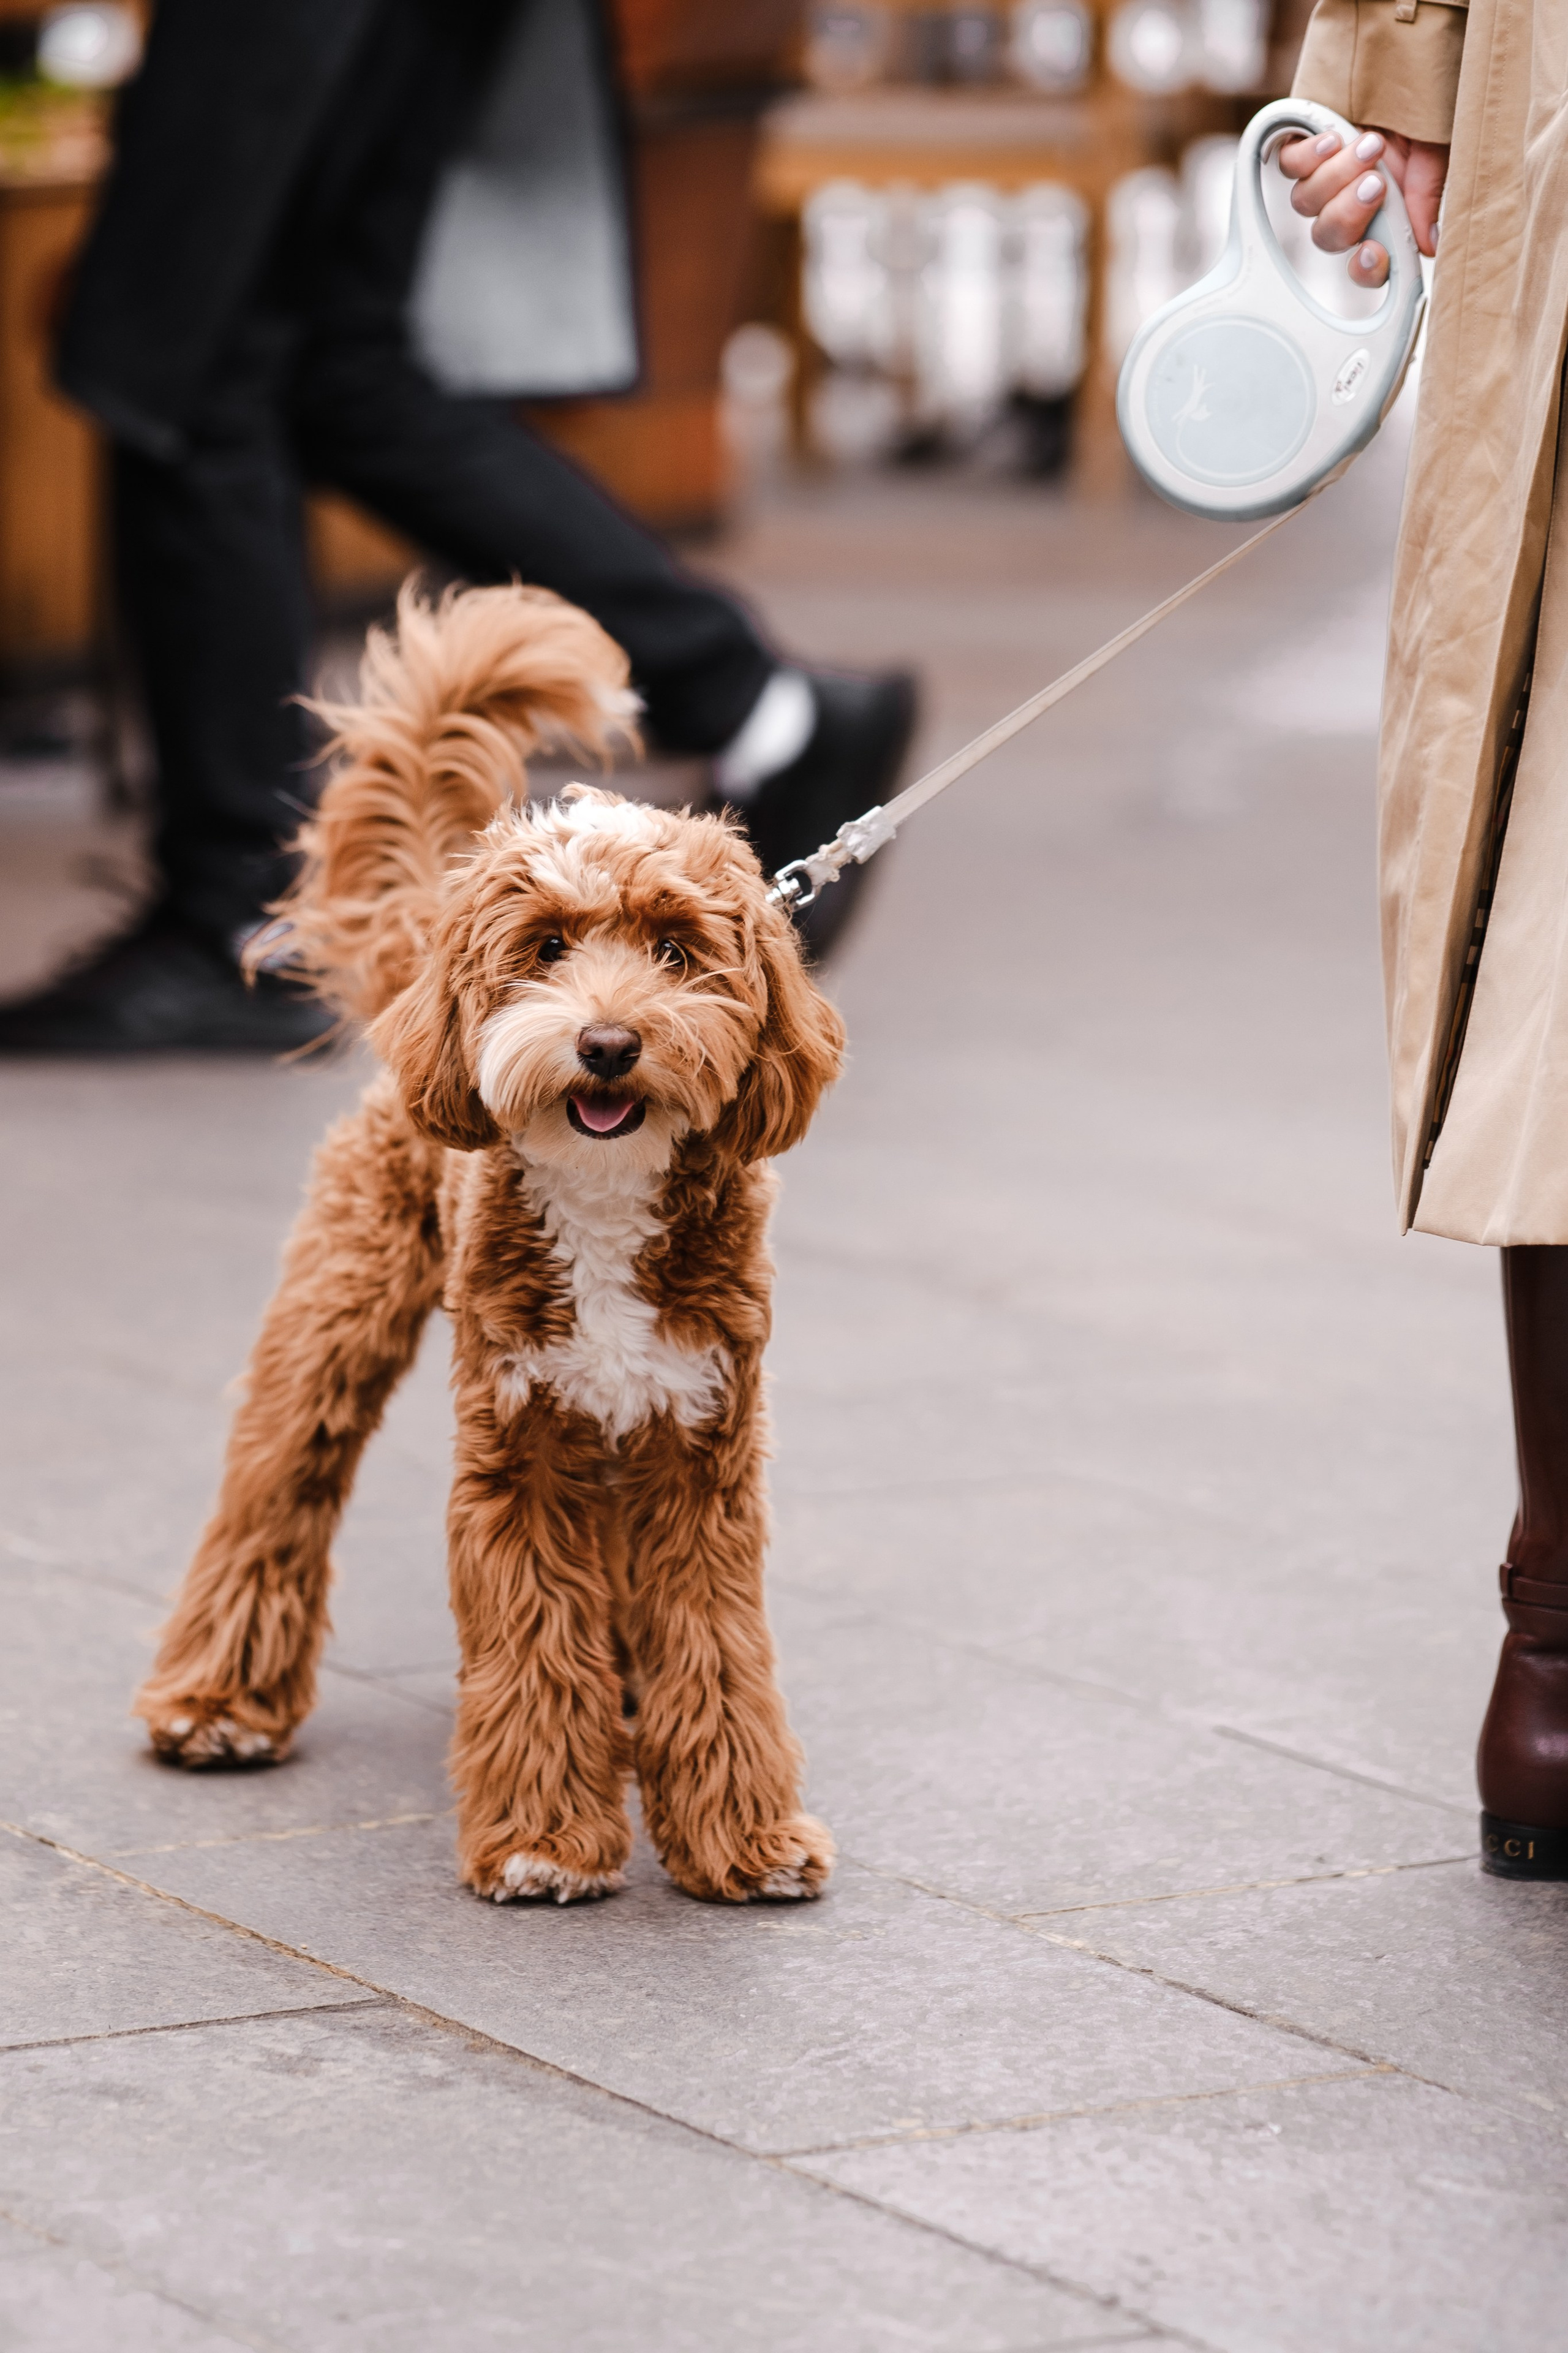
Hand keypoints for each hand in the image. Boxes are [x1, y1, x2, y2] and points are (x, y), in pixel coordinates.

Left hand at [1276, 126, 1448, 287]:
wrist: (1404, 63)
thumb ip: (1427, 199)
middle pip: (1328, 236)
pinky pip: (1290, 165)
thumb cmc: (1424, 115)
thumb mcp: (1434, 155)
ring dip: (1336, 177)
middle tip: (1375, 184)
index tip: (1373, 253)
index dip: (1366, 269)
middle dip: (1349, 213)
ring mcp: (1321, 179)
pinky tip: (1334, 139)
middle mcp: (1346, 206)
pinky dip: (1309, 155)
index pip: (1366, 264)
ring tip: (1370, 144)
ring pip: (1307, 202)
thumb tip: (1430, 245)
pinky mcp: (1301, 150)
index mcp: (1381, 219)